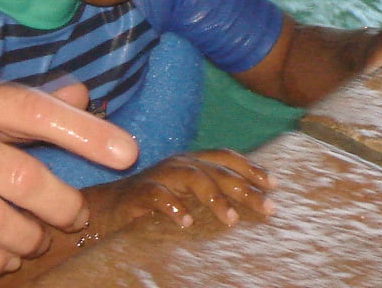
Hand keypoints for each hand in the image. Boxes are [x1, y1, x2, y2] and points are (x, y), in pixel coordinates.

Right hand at [0, 72, 136, 278]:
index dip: (83, 132)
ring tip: (34, 239)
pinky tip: (0, 256)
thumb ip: (14, 101)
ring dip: (27, 238)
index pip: (31, 110)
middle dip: (60, 205)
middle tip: (72, 215)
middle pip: (22, 180)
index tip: (125, 152)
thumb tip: (82, 96)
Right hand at [99, 149, 275, 230]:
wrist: (107, 209)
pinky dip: (173, 208)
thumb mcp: (185, 195)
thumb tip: (249, 202)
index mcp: (190, 161)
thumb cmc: (153, 205)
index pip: (224, 157)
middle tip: (267, 208)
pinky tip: (185, 223)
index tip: (273, 185)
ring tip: (230, 219)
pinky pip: (158, 196)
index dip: (250, 168)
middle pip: (216, 170)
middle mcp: (177, 164)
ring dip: (214, 197)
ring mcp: (159, 176)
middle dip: (244, 188)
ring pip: (192, 178)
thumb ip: (209, 193)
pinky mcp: (140, 192)